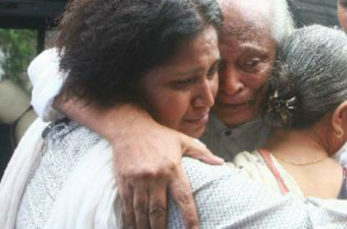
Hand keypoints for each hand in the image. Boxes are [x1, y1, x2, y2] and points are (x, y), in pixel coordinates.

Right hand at [55, 99, 223, 228]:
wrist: (130, 127)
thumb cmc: (159, 135)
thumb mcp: (182, 141)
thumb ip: (202, 153)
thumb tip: (221, 163)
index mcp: (172, 168)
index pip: (183, 197)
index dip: (189, 216)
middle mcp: (155, 176)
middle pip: (158, 210)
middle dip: (161, 228)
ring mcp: (138, 180)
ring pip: (142, 211)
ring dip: (145, 227)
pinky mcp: (124, 181)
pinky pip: (127, 206)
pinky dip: (130, 220)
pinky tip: (133, 228)